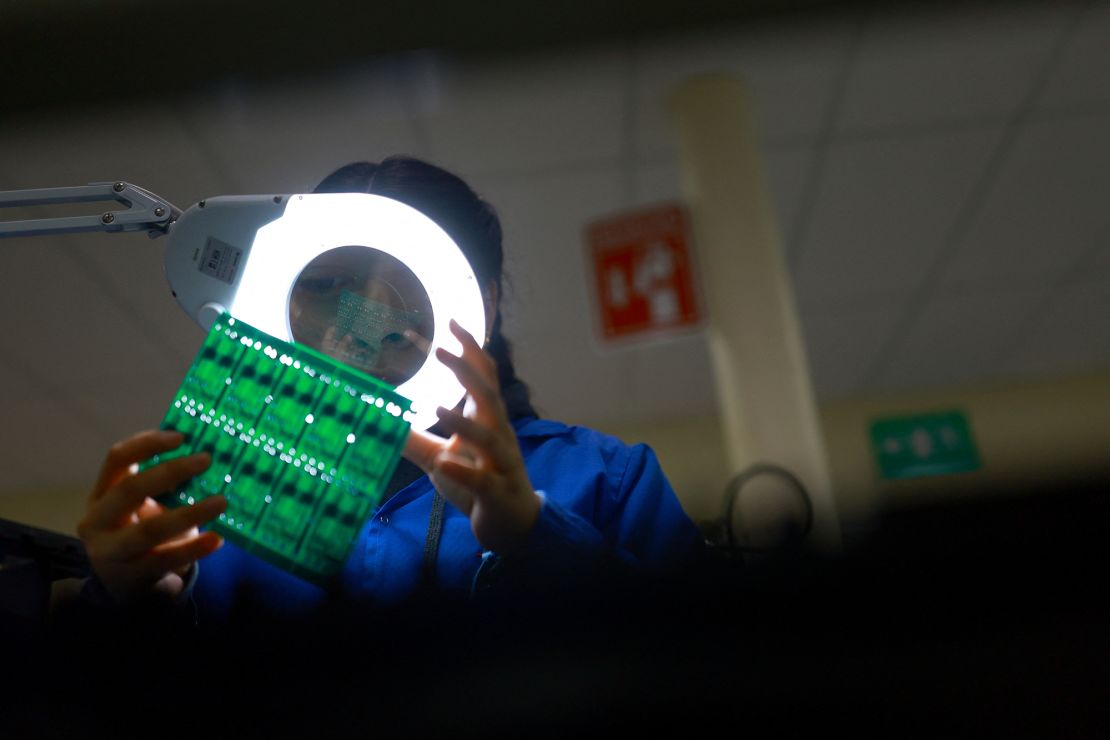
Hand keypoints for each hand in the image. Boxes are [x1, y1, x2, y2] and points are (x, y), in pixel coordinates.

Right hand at [77, 430, 225, 603]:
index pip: (117, 460)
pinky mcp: (131, 577)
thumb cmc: (142, 533)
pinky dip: (194, 548)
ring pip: (148, 530)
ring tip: (221, 501)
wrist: (127, 588)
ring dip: (189, 513)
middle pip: (130, 490)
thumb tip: (206, 455)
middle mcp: (97, 521)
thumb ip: (164, 486)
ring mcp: (110, 552)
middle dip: (170, 471)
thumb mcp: (143, 508)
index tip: (181, 436)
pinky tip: (217, 539)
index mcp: (101, 494)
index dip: (147, 444)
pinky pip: (165, 559)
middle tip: (206, 459)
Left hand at [403, 320, 540, 552]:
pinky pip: (482, 480)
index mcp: (489, 420)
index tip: (452, 321)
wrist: (512, 524)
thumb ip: (416, 439)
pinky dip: (464, 470)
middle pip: (488, 396)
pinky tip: (444, 463)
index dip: (469, 349)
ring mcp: (502, 464)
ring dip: (464, 422)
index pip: (482, 376)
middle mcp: (499, 435)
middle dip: (466, 371)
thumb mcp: (440, 458)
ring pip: (488, 437)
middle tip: (440, 349)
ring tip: (437, 408)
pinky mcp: (498, 492)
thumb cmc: (479, 484)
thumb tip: (381, 420)